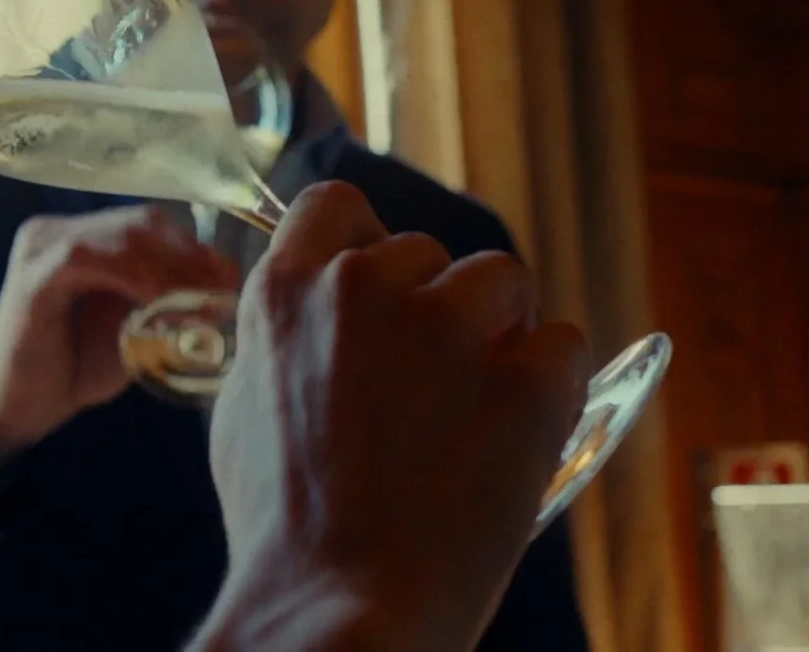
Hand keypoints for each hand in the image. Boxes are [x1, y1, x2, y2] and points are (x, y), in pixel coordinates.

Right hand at [0, 205, 235, 476]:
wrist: (17, 407)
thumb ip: (169, 301)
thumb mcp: (135, 328)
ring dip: (170, 270)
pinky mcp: (33, 275)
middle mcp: (56, 229)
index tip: (230, 286)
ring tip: (199, 307)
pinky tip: (158, 306)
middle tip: (221, 297)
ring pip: (122, 235)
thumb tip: (227, 280)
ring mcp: (41, 247)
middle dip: (190, 259)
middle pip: (142, 222)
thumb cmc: (75, 368)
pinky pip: (88, 258)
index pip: (150, 224)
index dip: (195, 250)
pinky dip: (133, 277)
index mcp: (81, 235)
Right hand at [192, 182, 587, 651]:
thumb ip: (283, 341)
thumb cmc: (285, 526)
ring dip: (502, 330)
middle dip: (439, 308)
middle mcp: (362, 289)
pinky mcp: (525, 381)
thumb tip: (314, 317)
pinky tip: (523, 434)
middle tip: (435, 387)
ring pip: (503, 281)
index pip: (337, 205)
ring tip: (482, 407)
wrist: (340, 602)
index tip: (386, 288)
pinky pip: (564, 343)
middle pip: (429, 253)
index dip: (369, 244)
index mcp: (284, 292)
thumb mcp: (243, 409)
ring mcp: (446, 330)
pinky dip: (553, 384)